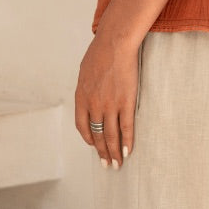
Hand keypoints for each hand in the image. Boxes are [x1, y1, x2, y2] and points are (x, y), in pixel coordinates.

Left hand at [75, 31, 138, 167]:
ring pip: (111, 135)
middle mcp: (93, 105)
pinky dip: (127, 141)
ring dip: (114, 152)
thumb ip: (86, 87)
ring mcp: (110, 105)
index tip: (93, 145)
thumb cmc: (100, 53)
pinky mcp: (126, 102)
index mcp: (81, 98)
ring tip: (117, 164)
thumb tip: (89, 93)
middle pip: (97, 135)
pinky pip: (126, 127)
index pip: (82, 125)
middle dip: (102, 152)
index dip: (88, 138)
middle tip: (107, 164)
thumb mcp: (85, 71)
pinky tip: (128, 151)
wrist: (114, 43)